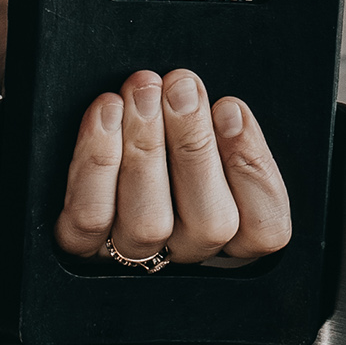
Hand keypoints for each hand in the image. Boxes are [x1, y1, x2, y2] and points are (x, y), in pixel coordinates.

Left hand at [53, 67, 292, 266]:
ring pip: (149, 222)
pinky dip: (97, 160)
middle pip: (209, 224)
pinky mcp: (80, 246)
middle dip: (195, 145)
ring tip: (143, 91)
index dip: (253, 169)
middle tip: (182, 87)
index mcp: (231, 232)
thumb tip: (228, 114)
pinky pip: (90, 216)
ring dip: (147, 146)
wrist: (91, 160)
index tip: (229, 108)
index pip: (265, 229)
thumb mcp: (204, 132)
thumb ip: (221, 128)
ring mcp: (132, 257)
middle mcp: (185, 252)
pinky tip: (106, 111)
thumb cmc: (161, 139)